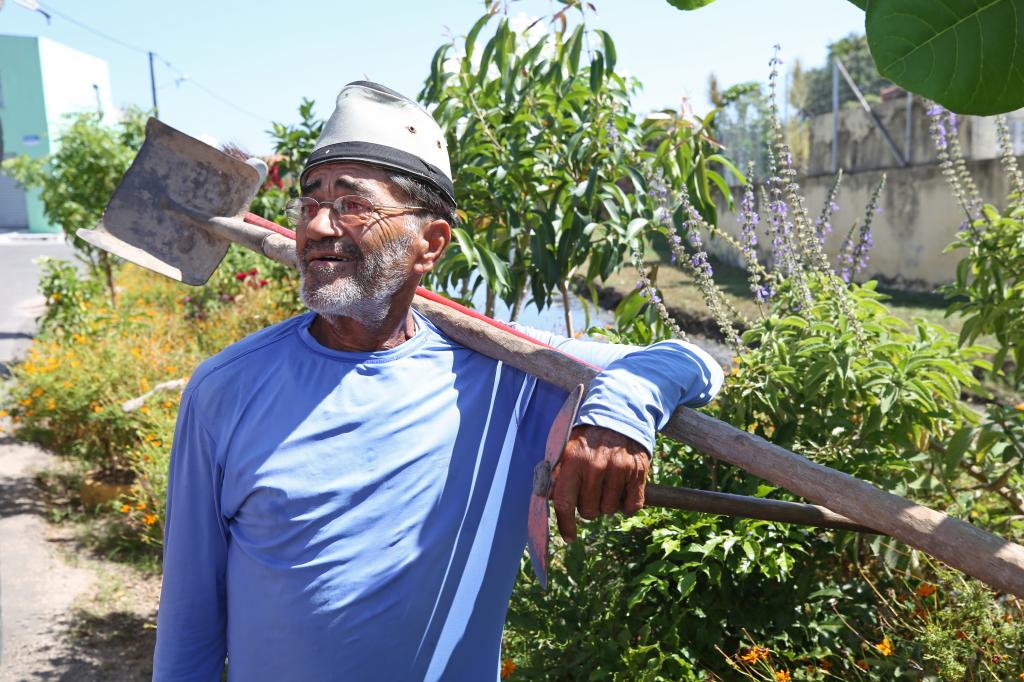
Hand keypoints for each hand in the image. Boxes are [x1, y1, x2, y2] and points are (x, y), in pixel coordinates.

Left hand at [551, 425, 649, 541]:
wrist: (620, 416)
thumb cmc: (589, 439)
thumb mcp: (568, 450)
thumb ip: (557, 474)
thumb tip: (547, 498)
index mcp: (574, 460)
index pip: (564, 502)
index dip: (565, 524)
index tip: (569, 536)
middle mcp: (596, 465)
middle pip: (588, 511)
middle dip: (588, 507)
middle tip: (590, 492)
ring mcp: (619, 469)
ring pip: (609, 510)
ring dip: (606, 504)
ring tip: (606, 485)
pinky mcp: (638, 472)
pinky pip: (632, 506)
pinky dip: (627, 504)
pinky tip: (622, 489)